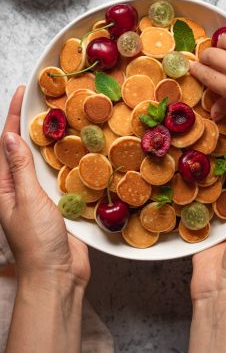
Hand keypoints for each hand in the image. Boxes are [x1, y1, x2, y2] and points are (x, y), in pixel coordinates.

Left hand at [0, 87, 89, 287]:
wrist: (58, 275)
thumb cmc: (38, 241)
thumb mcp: (26, 201)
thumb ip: (20, 169)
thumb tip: (8, 137)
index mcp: (5, 187)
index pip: (6, 145)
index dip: (12, 118)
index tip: (22, 93)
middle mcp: (20, 188)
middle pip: (23, 148)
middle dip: (29, 123)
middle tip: (42, 100)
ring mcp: (40, 194)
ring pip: (43, 160)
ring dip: (49, 139)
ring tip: (60, 117)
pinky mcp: (59, 201)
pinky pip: (60, 174)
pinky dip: (65, 158)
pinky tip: (75, 148)